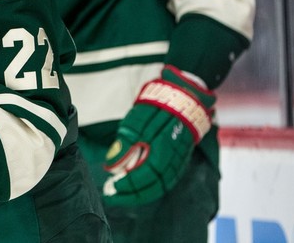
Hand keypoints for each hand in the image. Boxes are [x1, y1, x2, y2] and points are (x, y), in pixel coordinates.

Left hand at [103, 65, 214, 205]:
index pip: (145, 175)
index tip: (110, 188)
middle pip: (154, 186)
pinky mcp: (179, 161)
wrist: (183, 98)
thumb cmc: (156, 109)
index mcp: (163, 148)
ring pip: (161, 186)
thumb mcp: (135, 123)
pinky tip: (138, 190)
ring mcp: (178, 161)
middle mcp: (174, 159)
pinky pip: (166, 181)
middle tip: (112, 196)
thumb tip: (112, 166)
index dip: (128, 185)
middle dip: (132, 194)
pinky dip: (151, 188)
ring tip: (121, 194)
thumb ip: (125, 145)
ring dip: (141, 194)